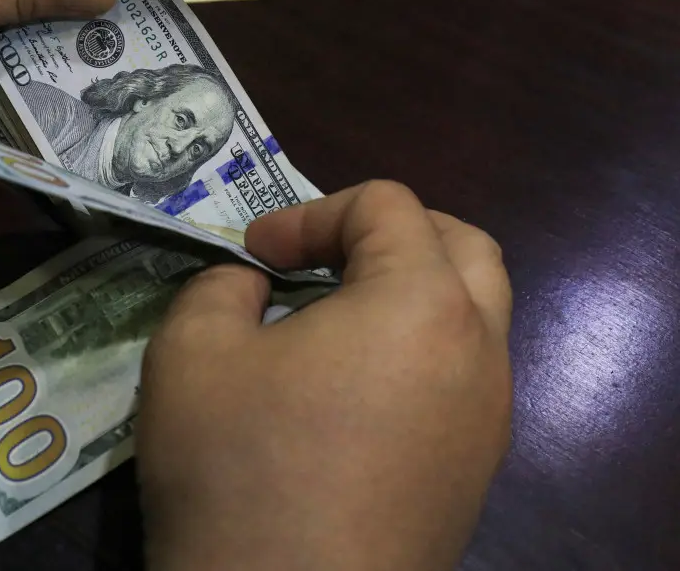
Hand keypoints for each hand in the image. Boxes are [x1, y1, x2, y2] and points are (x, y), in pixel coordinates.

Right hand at [137, 181, 512, 570]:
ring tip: (330, 322)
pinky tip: (346, 394)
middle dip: (386, 233)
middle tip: (317, 259)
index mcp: (420, 301)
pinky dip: (415, 352)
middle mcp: (478, 350)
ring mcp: (487, 418)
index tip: (253, 256)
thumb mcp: (191, 352)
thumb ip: (221, 288)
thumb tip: (253, 287)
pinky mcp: (475, 474)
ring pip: (473, 314)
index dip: (308, 211)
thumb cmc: (240, 469)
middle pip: (462, 246)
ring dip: (407, 292)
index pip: (387, 206)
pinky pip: (461, 378)